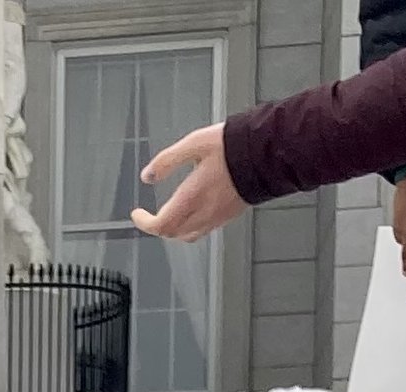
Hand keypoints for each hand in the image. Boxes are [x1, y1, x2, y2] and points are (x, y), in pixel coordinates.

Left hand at [131, 124, 242, 241]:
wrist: (268, 151)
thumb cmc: (234, 145)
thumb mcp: (194, 143)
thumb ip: (168, 160)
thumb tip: (147, 176)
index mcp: (192, 197)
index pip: (160, 225)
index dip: (144, 223)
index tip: (137, 214)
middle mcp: (204, 212)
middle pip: (172, 233)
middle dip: (158, 226)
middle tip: (150, 215)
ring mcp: (218, 216)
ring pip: (188, 235)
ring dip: (174, 229)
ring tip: (169, 214)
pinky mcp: (230, 215)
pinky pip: (205, 229)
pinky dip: (191, 226)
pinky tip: (193, 211)